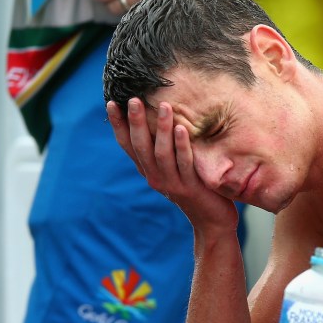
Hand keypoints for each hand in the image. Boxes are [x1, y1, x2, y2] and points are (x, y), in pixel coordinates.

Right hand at [107, 98, 240, 234]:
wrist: (211, 222)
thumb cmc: (195, 189)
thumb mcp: (174, 170)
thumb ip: (165, 151)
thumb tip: (160, 118)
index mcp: (148, 171)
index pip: (128, 145)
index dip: (118, 125)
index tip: (110, 103)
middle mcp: (155, 177)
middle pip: (141, 146)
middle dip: (136, 122)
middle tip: (133, 99)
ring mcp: (172, 183)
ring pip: (162, 153)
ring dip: (162, 129)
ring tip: (164, 105)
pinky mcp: (190, 187)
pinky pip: (184, 163)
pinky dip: (182, 145)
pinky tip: (181, 128)